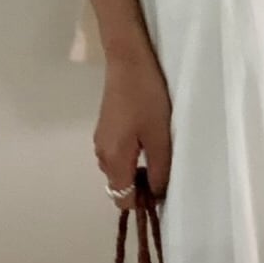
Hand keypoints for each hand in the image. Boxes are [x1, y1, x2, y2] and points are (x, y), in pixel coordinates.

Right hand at [94, 44, 172, 208]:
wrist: (127, 60)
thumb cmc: (147, 98)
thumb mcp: (160, 137)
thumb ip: (159, 170)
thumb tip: (157, 195)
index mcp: (114, 160)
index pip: (122, 200)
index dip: (141, 202)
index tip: (160, 190)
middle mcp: (101, 155)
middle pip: (118, 187)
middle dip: (139, 187)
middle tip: (162, 169)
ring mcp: (100, 141)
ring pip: (118, 171)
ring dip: (135, 170)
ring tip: (156, 151)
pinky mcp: (104, 129)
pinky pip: (116, 155)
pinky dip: (130, 157)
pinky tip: (145, 139)